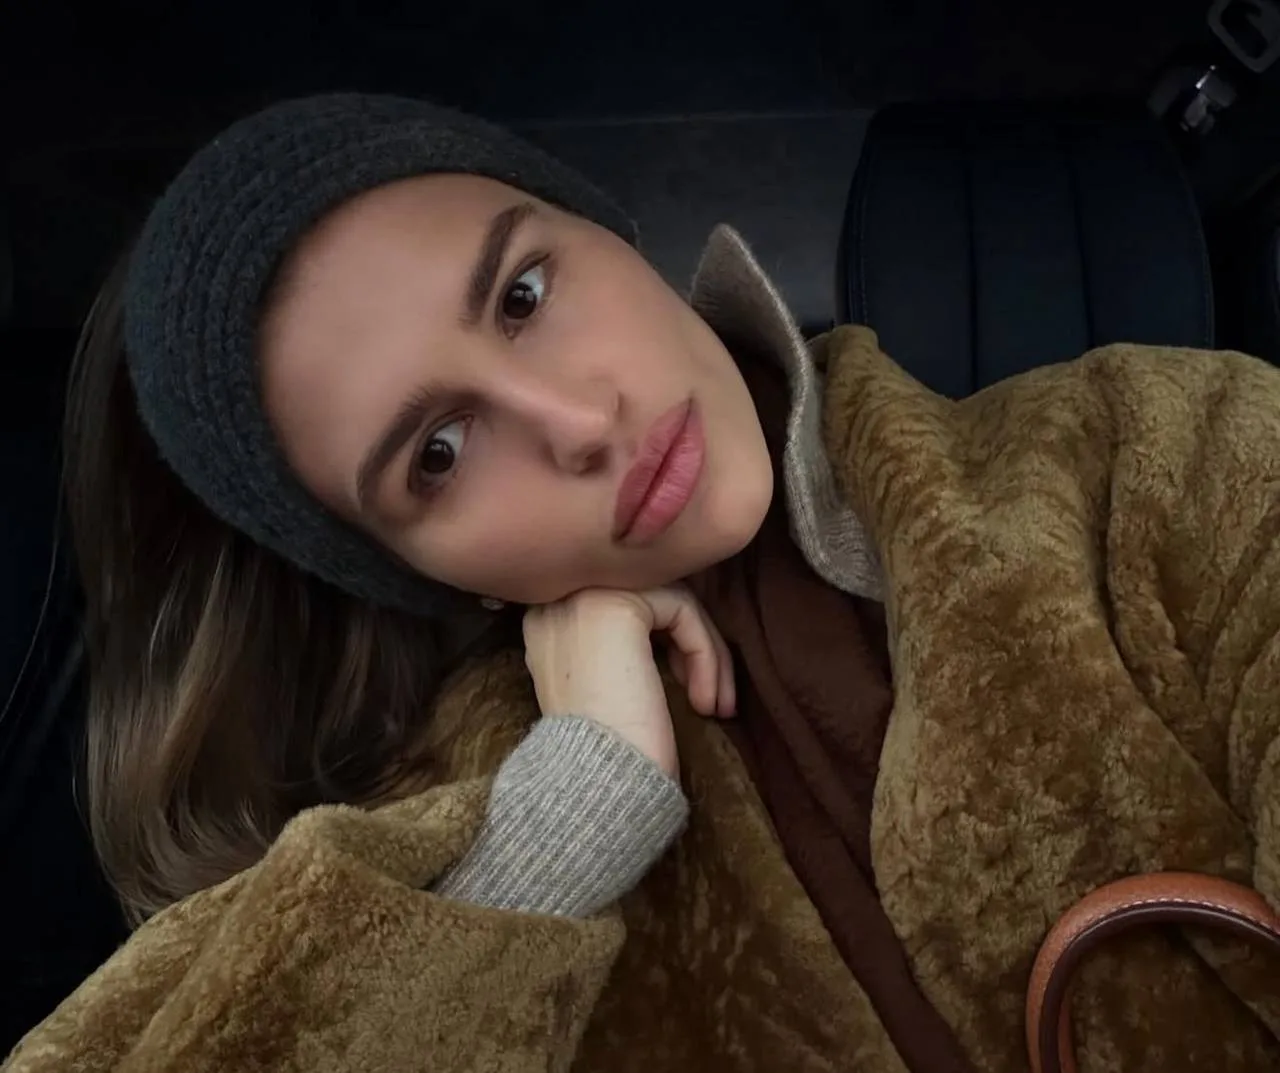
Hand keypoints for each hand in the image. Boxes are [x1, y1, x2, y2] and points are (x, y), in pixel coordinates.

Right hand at [522, 586, 735, 777]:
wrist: (595, 789)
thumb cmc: (609, 758)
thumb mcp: (607, 690)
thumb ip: (622, 652)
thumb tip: (674, 633)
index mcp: (548, 625)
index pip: (626, 611)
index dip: (668, 648)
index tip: (692, 698)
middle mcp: (555, 603)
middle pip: (651, 602)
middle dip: (694, 649)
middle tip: (716, 703)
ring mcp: (581, 599)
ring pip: (671, 603)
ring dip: (707, 655)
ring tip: (716, 707)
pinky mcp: (615, 606)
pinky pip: (682, 611)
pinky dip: (705, 654)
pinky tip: (705, 703)